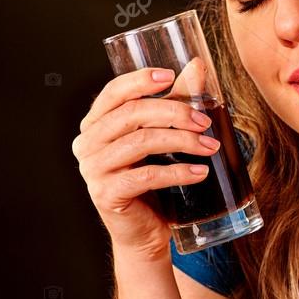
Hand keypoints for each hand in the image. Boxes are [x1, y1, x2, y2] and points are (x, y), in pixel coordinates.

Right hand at [71, 66, 219, 260]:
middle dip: (174, 112)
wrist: (145, 234)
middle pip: (131, 115)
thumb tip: (198, 65)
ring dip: (181, 141)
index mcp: (96, 124)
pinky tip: (200, 172)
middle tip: (205, 121)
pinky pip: (145, 176)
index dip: (140, 80)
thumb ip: (177, 102)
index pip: (113, 93)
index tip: (172, 76)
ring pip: (141, 142)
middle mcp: (88, 144)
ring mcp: (93, 170)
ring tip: (210, 147)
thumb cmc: (154, 184)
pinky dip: (177, 172)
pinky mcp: (107, 194)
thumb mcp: (165, 138)